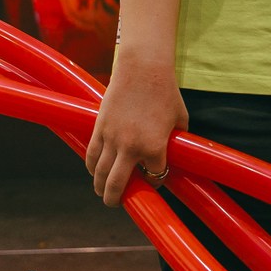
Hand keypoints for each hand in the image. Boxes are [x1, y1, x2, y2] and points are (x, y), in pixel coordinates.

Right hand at [87, 57, 183, 207]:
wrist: (143, 68)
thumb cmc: (166, 92)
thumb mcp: (180, 119)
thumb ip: (176, 141)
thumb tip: (175, 157)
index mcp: (155, 148)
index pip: (154, 177)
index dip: (155, 182)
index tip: (153, 180)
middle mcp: (131, 147)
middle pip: (118, 185)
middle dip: (115, 199)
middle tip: (115, 203)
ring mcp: (112, 138)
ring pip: (100, 173)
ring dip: (100, 187)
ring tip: (103, 192)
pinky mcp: (99, 128)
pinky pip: (91, 155)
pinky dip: (91, 167)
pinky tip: (94, 172)